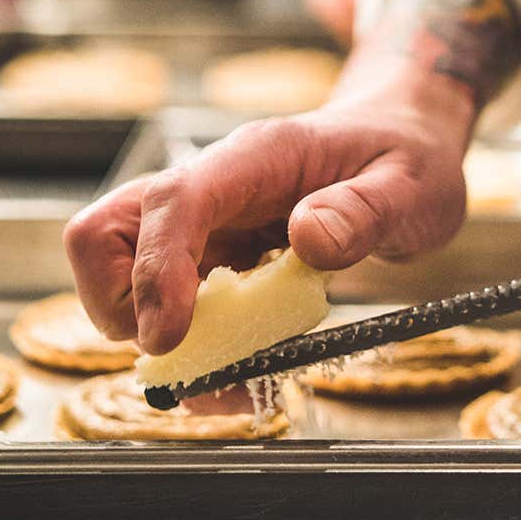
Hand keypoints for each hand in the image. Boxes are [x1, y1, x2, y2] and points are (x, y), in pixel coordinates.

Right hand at [65, 69, 472, 354]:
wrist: (405, 139)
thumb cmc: (409, 155)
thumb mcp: (412, 185)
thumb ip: (365, 210)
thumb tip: (310, 239)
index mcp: (258, 157)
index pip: (175, 200)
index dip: (158, 270)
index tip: (171, 337)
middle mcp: (217, 186)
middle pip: (108, 232)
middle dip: (120, 304)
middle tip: (184, 355)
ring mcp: (211, 220)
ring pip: (125, 270)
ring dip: (152, 333)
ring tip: (221, 380)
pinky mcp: (218, 253)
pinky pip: (174, 298)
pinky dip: (192, 344)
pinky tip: (239, 371)